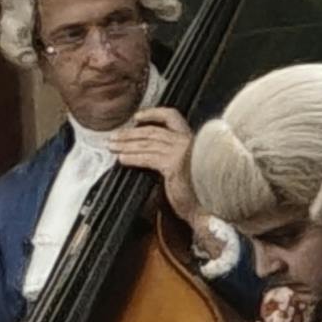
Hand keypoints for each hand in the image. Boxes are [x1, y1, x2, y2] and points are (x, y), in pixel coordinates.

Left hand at [111, 107, 201, 224]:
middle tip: (114, 136)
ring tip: (113, 147)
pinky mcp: (174, 164)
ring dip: (126, 144)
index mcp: (192, 140)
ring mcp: (182, 152)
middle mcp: (188, 141)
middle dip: (130, 134)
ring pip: (147, 143)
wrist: (208, 208)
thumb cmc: (197, 191)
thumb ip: (170, 154)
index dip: (152, 114)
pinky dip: (132, 157)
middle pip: (153, 131)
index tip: (136, 117)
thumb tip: (144, 149)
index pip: (172, 117)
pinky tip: (122, 159)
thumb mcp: (184, 166)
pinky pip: (147, 157)